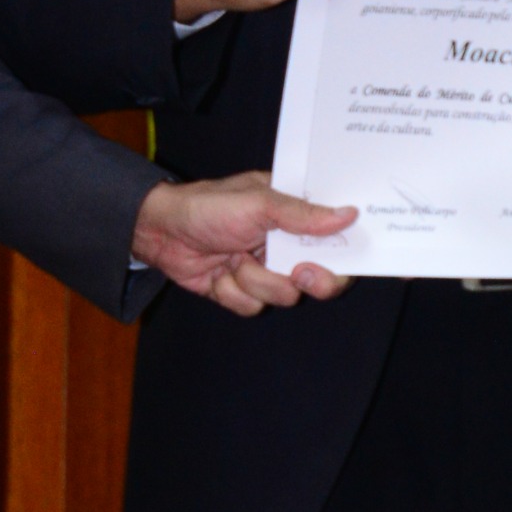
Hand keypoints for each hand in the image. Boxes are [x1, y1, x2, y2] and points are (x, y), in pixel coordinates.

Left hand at [133, 171, 358, 318]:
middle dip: (307, 279)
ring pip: (284, 296)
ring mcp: (264, 271)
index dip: (344, 256)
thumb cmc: (209, 206)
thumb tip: (349, 215)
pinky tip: (219, 273)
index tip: (336, 261)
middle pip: (321, 278)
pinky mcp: (242, 293)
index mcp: (296, 217)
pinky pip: (253, 307)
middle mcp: (285, 246)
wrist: (161, 231)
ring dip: (255, 281)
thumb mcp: (259, 203)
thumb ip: (303, 215)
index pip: (337, 240)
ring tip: (234, 258)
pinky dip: (233, 293)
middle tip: (297, 273)